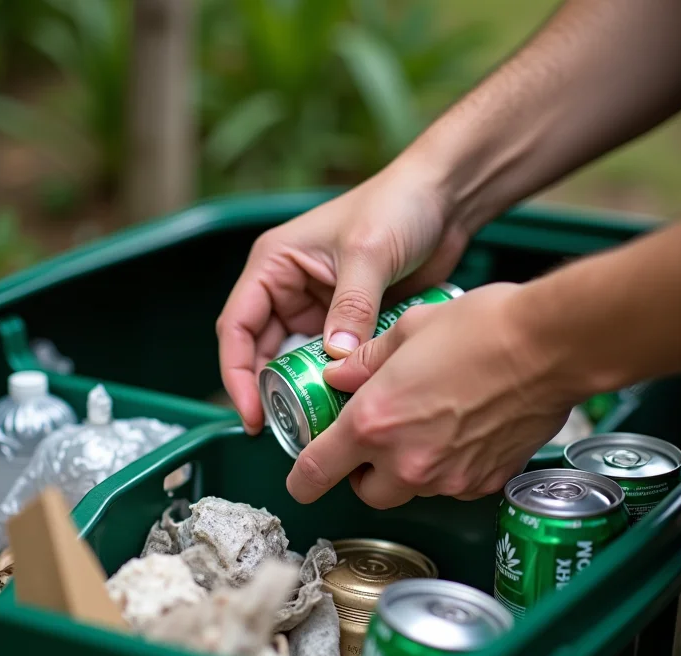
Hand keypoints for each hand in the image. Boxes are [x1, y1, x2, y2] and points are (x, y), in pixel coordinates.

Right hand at [216, 152, 468, 432]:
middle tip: (287, 429)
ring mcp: (319, 308)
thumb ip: (351, 307)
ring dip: (304, 390)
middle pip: (263, 351)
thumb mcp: (368, 253)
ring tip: (317, 423)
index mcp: (274, 265)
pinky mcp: (349, 322)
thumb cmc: (397, 206)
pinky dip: (336, 382)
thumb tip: (335, 360)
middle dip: (271, 390)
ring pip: (297, 361)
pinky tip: (347, 404)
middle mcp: (288, 288)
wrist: (444, 200)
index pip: (237, 326)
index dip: (237, 373)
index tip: (253, 413)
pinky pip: (332, 361)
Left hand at [286, 283, 572, 506]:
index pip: (316, 472)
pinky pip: (451, 486)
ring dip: (405, 470)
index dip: (301, 480)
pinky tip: (459, 433)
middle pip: (365, 492)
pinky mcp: (484, 482)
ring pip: (410, 491)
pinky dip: (445, 469)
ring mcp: (448, 478)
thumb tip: (339, 374)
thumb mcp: (408, 330)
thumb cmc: (480, 329)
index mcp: (374, 422)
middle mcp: (406, 460)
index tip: (301, 478)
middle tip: (373, 440)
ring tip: (424, 426)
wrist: (550, 347)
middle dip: (362, 472)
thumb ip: (364, 361)